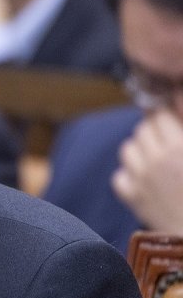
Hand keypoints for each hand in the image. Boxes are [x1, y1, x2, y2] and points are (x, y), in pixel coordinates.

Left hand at [112, 108, 182, 232]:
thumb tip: (175, 98)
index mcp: (179, 147)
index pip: (160, 114)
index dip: (168, 114)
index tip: (174, 118)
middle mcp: (156, 160)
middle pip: (142, 129)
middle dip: (155, 130)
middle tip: (170, 138)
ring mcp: (141, 180)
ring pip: (128, 149)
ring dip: (141, 149)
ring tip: (159, 157)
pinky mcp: (134, 199)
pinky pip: (120, 177)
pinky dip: (130, 175)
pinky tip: (147, 179)